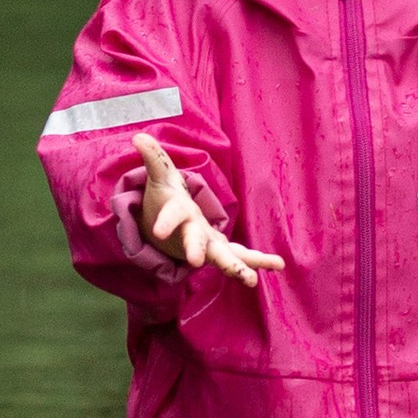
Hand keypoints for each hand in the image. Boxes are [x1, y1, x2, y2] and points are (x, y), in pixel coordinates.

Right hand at [133, 133, 283, 290]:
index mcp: (177, 214)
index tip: (159, 231)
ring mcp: (207, 244)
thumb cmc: (165, 198)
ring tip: (251, 280)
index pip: (171, 215)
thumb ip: (154, 157)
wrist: (163, 231)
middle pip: (195, 241)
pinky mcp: (221, 249)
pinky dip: (259, 261)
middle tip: (195, 262)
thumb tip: (138, 136)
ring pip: (222, 257)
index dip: (165, 222)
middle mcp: (192, 232)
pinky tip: (279, 264)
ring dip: (237, 267)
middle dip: (195, 249)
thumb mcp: (160, 176)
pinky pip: (242, 256)